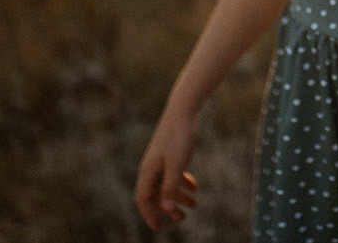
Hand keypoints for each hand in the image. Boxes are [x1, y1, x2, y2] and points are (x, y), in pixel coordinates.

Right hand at [134, 109, 199, 230]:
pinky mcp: (172, 152)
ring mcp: (161, 159)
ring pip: (167, 184)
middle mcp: (152, 166)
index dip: (148, 215)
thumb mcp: (176, 164)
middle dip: (168, 208)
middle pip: (156, 194)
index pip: (143, 199)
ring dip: (178, 196)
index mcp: (148, 170)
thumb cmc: (179, 136)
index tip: (157, 228)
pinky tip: (194, 187)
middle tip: (183, 219)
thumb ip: (170, 187)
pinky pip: (174, 173)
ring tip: (194, 205)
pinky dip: (183, 182)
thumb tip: (166, 210)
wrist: (184, 109)